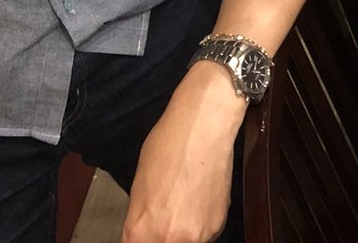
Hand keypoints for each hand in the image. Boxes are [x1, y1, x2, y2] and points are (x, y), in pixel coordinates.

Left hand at [122, 66, 244, 242]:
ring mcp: (197, 235)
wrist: (205, 125)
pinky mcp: (219, 224)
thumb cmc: (169, 144)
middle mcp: (170, 239)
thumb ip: (140, 218)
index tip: (145, 231)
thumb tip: (145, 232)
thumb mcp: (139, 184)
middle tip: (165, 213)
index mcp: (141, 230)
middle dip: (161, 234)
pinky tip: (198, 198)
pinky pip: (204, 234)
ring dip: (182, 233)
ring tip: (183, 204)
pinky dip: (199, 223)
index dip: (140, 237)